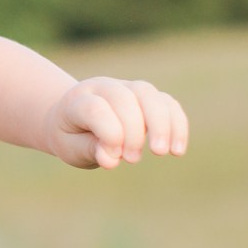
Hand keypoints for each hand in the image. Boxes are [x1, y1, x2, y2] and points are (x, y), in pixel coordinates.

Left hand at [47, 77, 189, 168]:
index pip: (95, 108)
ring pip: (150, 96)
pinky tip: (177, 150)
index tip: (113, 158)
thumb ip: (89, 150)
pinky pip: (168, 104)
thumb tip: (111, 160)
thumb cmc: (71, 136)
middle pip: (125, 98)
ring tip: (163, 152)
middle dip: (134, 131)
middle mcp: (103, 87)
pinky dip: (177, 125)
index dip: (108, 133)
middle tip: (132, 160)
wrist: (73, 119)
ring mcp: (127, 88)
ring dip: (161, 125)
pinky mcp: (148, 97)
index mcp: (78, 100)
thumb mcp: (70, 147)